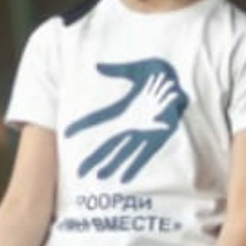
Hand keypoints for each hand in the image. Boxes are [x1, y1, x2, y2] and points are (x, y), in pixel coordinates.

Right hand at [64, 60, 187, 184]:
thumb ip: (116, 70)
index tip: (67, 133)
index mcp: (123, 110)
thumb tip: (96, 67)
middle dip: (94, 156)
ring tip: (100, 177)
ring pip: (125, 153)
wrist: (179, 79)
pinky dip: (135, 164)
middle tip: (79, 171)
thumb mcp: (134, 71)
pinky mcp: (158, 136)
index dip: (83, 126)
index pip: (98, 120)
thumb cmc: (156, 72)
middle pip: (109, 143)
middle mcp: (130, 124)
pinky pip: (145, 154)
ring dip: (113, 165)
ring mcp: (143, 132)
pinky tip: (125, 178)